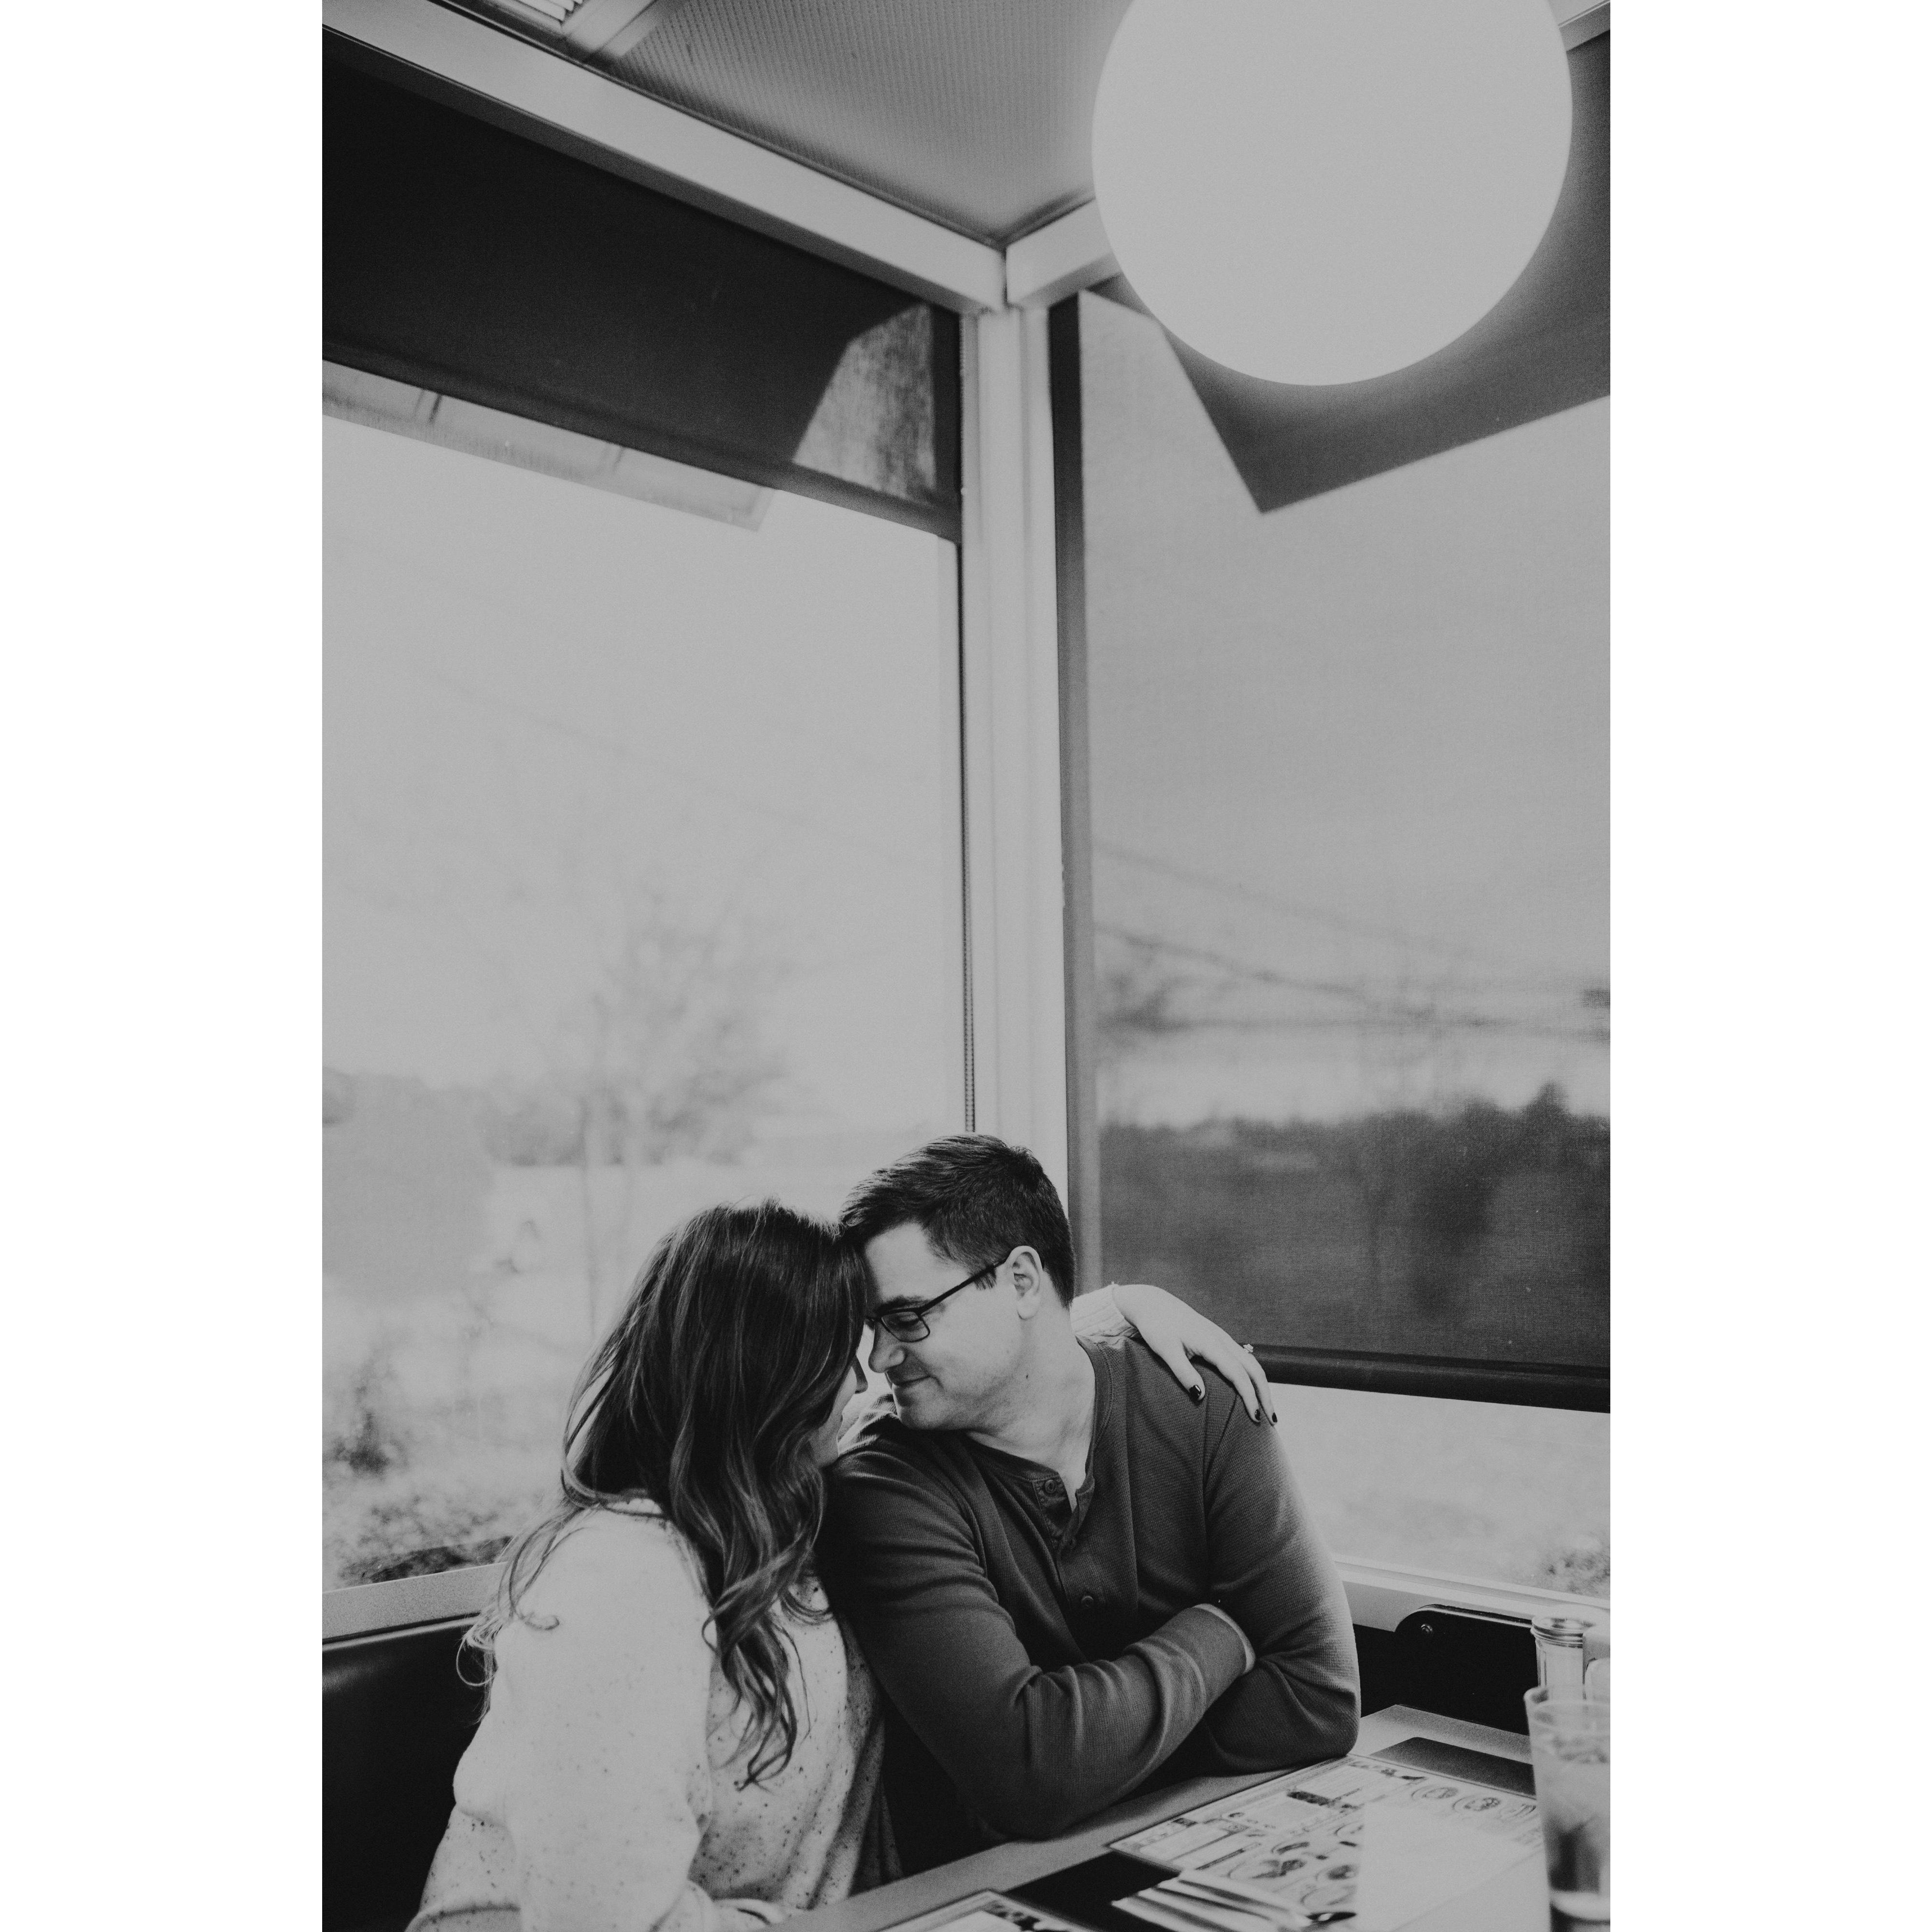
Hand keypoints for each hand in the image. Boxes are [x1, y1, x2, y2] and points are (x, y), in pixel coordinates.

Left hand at [1109, 1282, 1274, 1422]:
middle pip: (1254, 1368)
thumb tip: (1201, 1396)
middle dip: (1265, 1394)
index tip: (1255, 1418)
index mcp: (1212, 1342)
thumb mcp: (1166, 1350)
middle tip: (1272, 1420)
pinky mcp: (1217, 1339)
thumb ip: (1183, 1372)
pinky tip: (1249, 1388)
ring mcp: (1221, 1337)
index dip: (1249, 1396)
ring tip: (1266, 1408)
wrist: (1152, 1303)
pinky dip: (1251, 1375)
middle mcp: (1222, 1339)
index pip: (1238, 1374)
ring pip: (1251, 1362)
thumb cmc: (1156, 1327)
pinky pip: (1242, 1358)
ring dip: (1261, 1385)